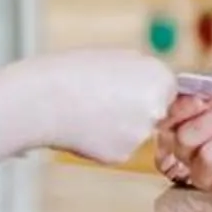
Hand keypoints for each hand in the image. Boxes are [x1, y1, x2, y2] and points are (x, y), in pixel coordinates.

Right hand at [0, 50, 175, 165]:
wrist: (41, 99)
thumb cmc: (70, 72)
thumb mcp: (114, 57)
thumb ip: (139, 73)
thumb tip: (151, 85)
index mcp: (158, 77)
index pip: (169, 89)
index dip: (146, 89)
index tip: (126, 88)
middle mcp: (156, 107)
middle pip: (156, 112)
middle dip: (136, 109)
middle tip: (104, 99)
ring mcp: (140, 134)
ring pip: (137, 131)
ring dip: (120, 126)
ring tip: (89, 110)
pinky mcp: (122, 155)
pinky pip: (120, 147)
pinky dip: (105, 141)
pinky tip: (85, 128)